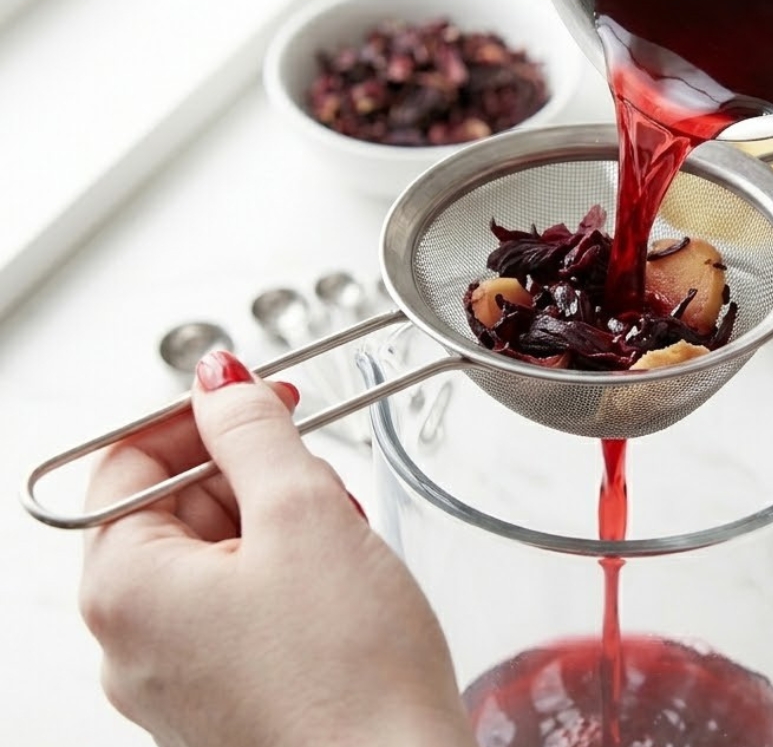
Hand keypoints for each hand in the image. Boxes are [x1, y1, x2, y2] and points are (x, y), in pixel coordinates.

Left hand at [79, 349, 474, 746]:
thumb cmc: (348, 672)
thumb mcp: (300, 511)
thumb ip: (252, 428)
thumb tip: (218, 379)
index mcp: (124, 590)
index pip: (128, 460)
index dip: (200, 414)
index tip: (259, 395)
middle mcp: (132, 640)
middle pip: (176, 503)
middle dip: (253, 475)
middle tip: (315, 480)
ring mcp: (177, 674)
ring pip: (217, 550)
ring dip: (279, 522)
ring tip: (339, 541)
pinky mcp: (224, 694)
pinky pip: (240, 602)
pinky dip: (289, 572)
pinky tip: (340, 583)